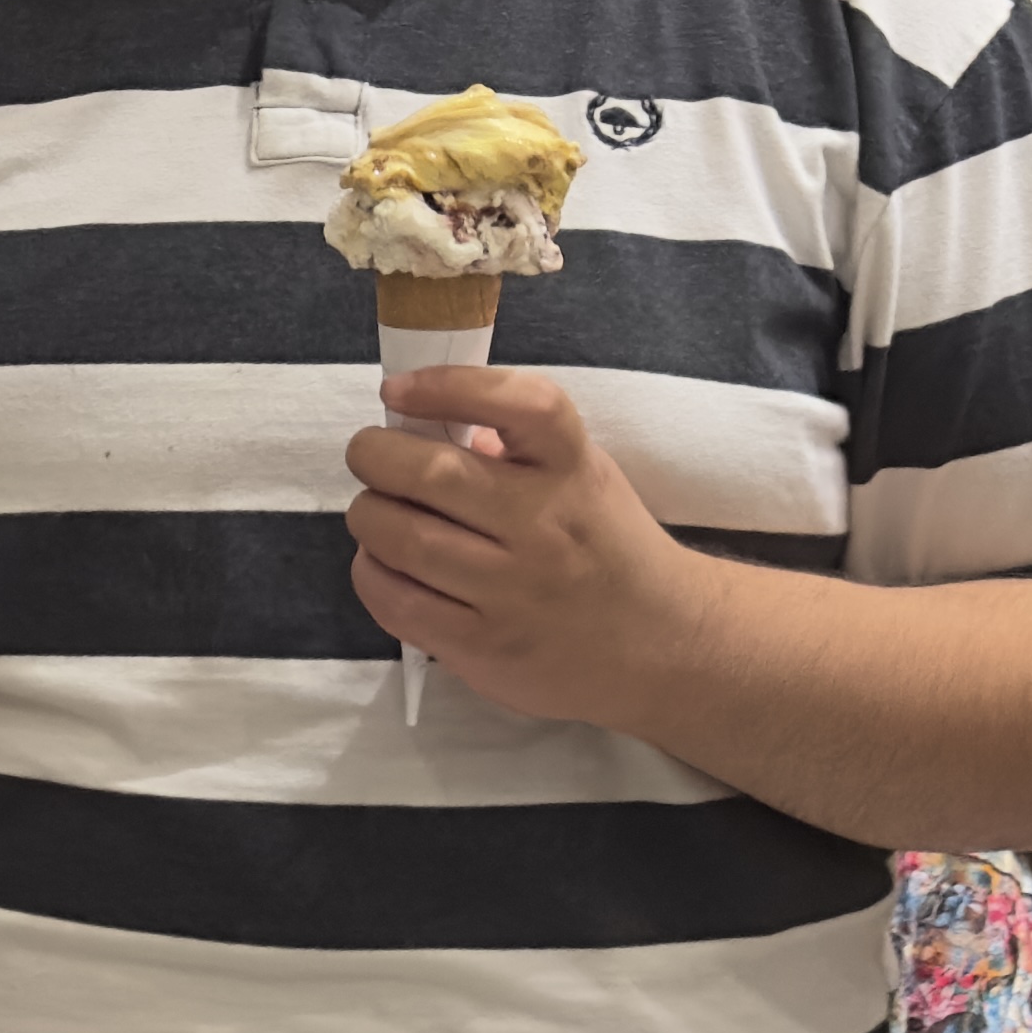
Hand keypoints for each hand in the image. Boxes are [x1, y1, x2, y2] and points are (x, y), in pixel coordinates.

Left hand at [344, 368, 721, 731]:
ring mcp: (513, 591)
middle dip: (373, 455)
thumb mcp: (583, 477)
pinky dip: (370, 572)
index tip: (398, 389)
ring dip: (368, 515)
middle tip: (370, 456)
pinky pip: (395, 601)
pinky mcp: (484, 646)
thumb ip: (518, 448)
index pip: (521, 405)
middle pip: (429, 474)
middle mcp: (544, 526)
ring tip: (378, 512)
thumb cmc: (605, 546)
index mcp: (572, 469)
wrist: (663, 646)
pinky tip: (382, 563)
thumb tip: (425, 423)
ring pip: (398, 538)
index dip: (450, 386)